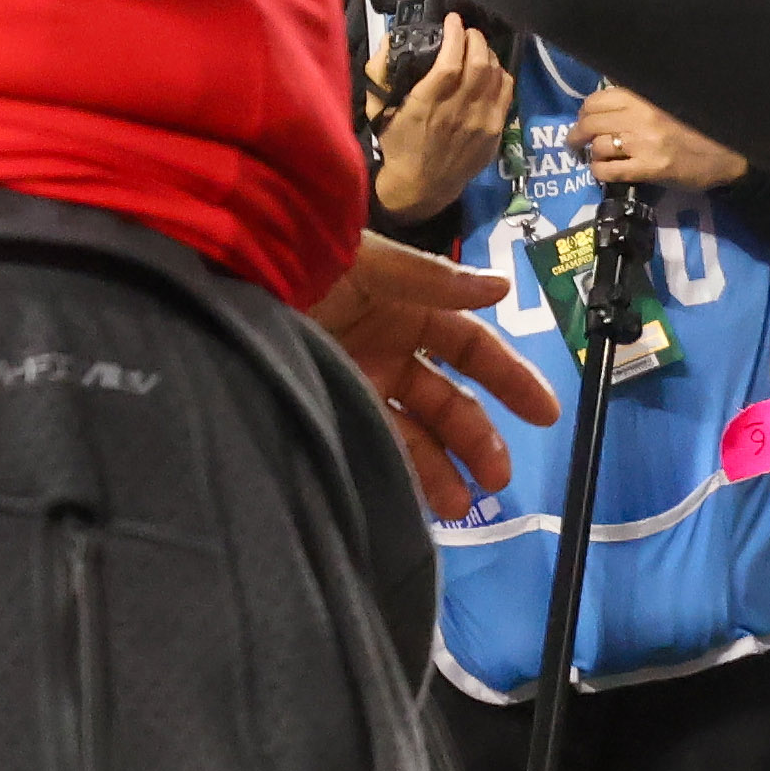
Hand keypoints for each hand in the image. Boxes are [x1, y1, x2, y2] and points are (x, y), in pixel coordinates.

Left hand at [309, 235, 560, 520]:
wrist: (225, 279)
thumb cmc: (305, 262)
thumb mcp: (373, 264)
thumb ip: (436, 281)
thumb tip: (501, 289)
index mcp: (408, 307)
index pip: (470, 347)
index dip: (508, 378)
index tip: (544, 415)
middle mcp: (386, 347)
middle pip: (445, 399)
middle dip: (476, 438)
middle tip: (499, 479)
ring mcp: (355, 379)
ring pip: (411, 431)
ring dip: (440, 467)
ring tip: (464, 508)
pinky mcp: (322, 404)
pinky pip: (370, 443)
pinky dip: (395, 472)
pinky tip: (415, 501)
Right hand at [369, 15, 513, 217]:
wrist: (421, 186)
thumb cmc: (398, 144)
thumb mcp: (379, 110)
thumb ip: (380, 74)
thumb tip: (391, 40)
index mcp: (428, 104)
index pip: (451, 60)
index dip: (455, 35)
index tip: (452, 20)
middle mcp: (459, 111)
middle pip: (479, 62)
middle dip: (474, 38)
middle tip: (466, 31)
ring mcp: (481, 122)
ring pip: (496, 74)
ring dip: (488, 53)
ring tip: (478, 48)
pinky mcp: (496, 131)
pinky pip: (507, 92)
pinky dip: (501, 74)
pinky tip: (491, 70)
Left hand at [573, 82, 748, 189]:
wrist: (728, 154)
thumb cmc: (699, 126)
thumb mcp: (668, 102)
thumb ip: (641, 98)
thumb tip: (610, 96)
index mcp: (644, 96)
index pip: (597, 99)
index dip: (586, 110)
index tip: (586, 118)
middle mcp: (639, 116)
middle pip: (590, 122)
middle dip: (577, 133)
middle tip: (577, 141)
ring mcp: (642, 144)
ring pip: (597, 146)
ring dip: (590, 153)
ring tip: (594, 157)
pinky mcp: (647, 169)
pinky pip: (607, 171)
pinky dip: (599, 171)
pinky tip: (603, 171)